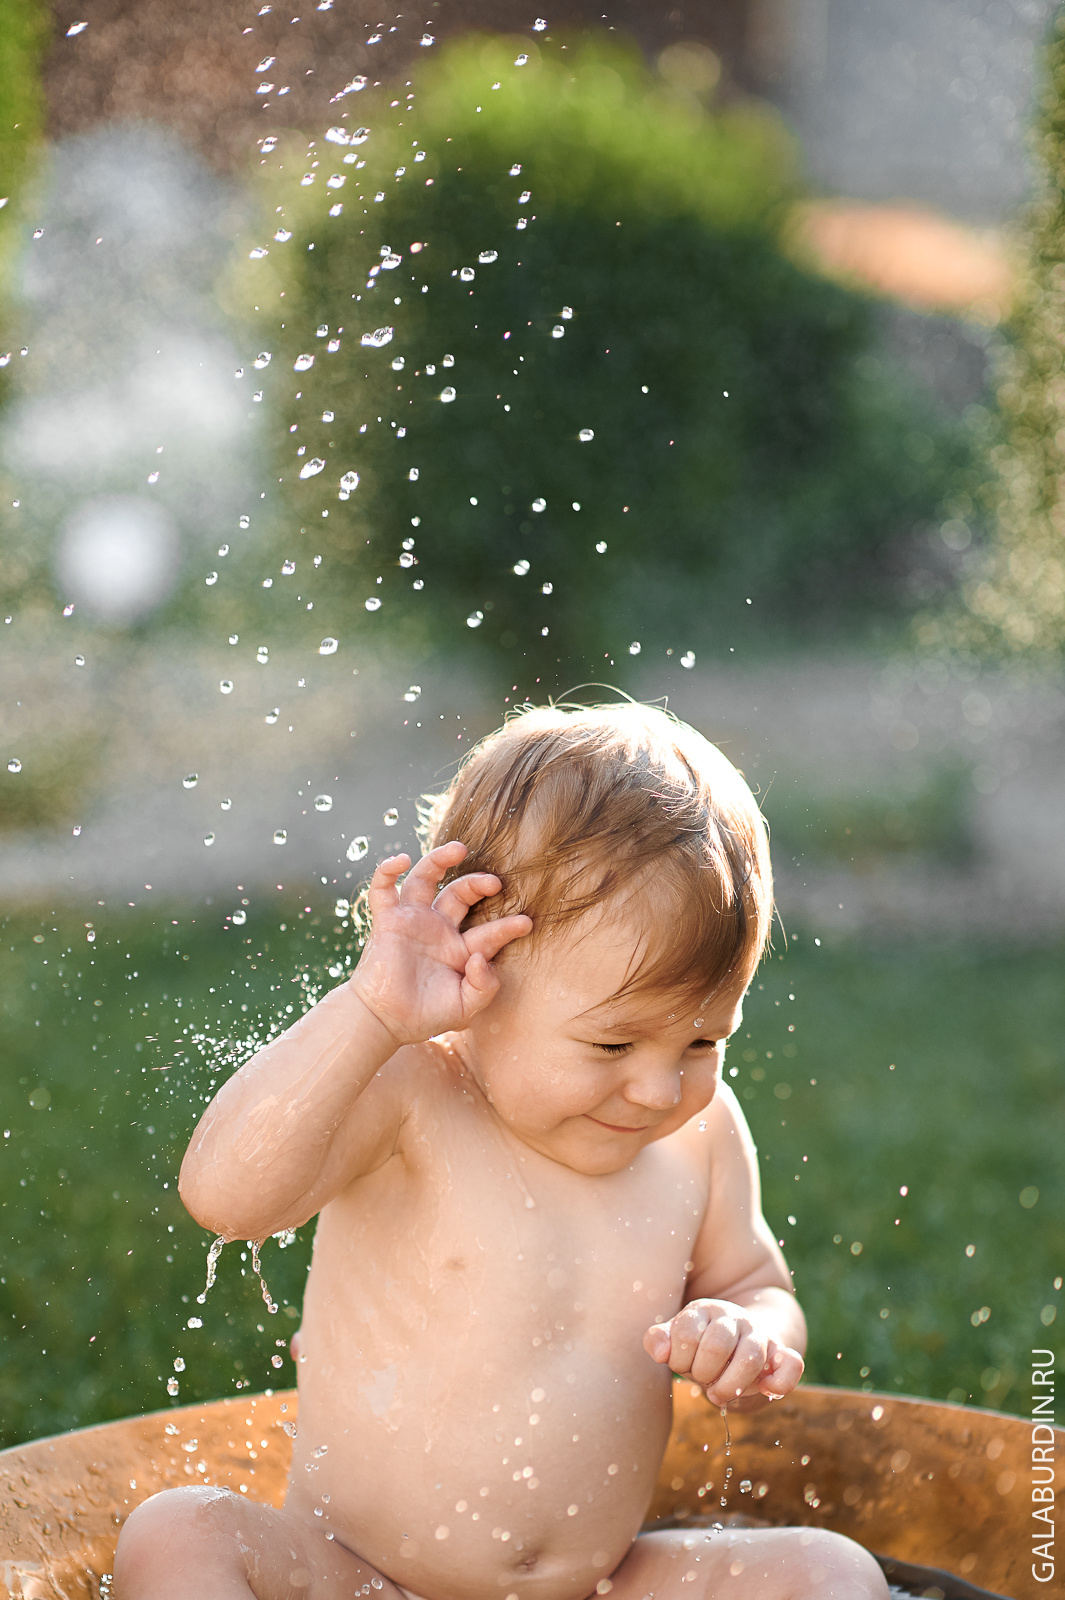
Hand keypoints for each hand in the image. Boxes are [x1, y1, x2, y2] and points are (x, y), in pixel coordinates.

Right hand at [350, 841, 531, 1046]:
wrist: (384, 1022)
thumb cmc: (424, 1016)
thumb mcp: (465, 1008)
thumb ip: (483, 987)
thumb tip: (481, 959)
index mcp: (460, 949)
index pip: (488, 931)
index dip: (507, 927)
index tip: (526, 923)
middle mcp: (438, 929)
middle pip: (460, 894)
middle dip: (478, 884)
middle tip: (496, 882)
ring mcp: (412, 921)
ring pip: (426, 879)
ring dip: (440, 860)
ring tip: (459, 848)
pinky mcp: (387, 921)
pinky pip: (383, 890)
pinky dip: (387, 871)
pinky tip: (401, 860)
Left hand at [643, 1298, 803, 1408]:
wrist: (739, 1337)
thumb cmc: (699, 1345)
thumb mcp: (677, 1338)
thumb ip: (661, 1340)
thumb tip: (659, 1351)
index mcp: (704, 1310)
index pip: (687, 1333)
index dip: (679, 1358)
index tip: (681, 1367)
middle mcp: (733, 1318)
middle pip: (717, 1345)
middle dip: (703, 1373)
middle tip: (702, 1381)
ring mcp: (759, 1335)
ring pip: (751, 1356)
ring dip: (730, 1384)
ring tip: (718, 1395)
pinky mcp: (780, 1354)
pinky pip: (791, 1364)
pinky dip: (781, 1381)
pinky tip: (767, 1390)